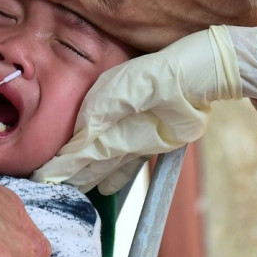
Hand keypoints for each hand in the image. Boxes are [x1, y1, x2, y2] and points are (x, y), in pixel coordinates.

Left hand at [33, 26, 242, 193]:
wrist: (211, 68)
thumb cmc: (163, 70)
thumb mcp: (124, 84)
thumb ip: (100, 113)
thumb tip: (81, 141)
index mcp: (126, 131)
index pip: (87, 154)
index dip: (65, 167)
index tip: (44, 178)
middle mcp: (138, 143)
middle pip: (99, 164)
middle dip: (74, 177)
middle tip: (49, 188)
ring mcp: (152, 142)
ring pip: (116, 164)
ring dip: (93, 178)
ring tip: (76, 189)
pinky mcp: (164, 137)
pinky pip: (133, 161)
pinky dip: (118, 174)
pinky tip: (108, 185)